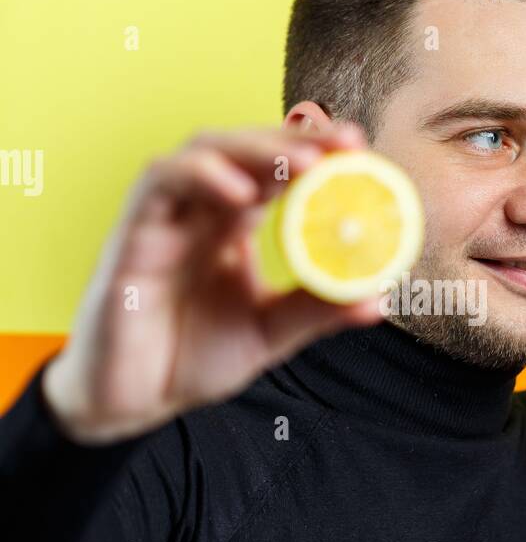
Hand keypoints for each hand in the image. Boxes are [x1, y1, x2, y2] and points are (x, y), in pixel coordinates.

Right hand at [42, 120, 384, 441]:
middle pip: (244, 148)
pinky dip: (199, 176)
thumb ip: (316, 311)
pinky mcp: (131, 237)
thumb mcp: (268, 333)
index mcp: (232, 226)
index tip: (360, 148)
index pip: (274, 169)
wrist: (130, 403)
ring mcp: (164, 218)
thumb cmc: (189, 358)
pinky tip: (240, 192)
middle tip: (345, 144)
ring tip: (305, 162)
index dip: (314, 150)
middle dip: (295, 138)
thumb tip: (378, 298)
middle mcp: (199, 211)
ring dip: (255, 148)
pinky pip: (159, 186)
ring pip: (203, 152)